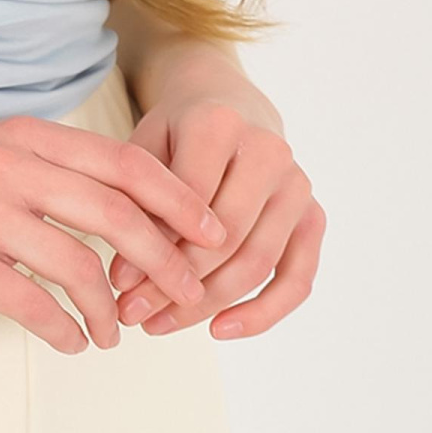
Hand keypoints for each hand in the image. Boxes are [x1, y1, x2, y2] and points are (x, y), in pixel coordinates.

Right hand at [0, 116, 228, 355]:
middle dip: (168, 260)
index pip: (124, 162)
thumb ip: (48, 173)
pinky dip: (67, 330)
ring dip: (114, 309)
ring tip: (118, 334)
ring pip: (82, 265)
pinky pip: (36, 304)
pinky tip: (74, 342)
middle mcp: (9, 164)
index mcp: (24, 135)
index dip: (178, 199)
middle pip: (118, 213)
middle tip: (189, 294)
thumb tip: (126, 213)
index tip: (211, 233)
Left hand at [106, 74, 324, 339]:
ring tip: (160, 325)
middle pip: (226, 237)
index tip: (118, 283)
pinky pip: (298, 277)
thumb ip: (137, 203)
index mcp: (220, 123)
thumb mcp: (145, 148)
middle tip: (134, 313)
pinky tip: (220, 329)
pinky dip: (263, 312)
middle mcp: (268, 151)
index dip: (153, 246)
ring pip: (257, 263)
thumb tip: (127, 279)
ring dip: (208, 304)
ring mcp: (297, 185)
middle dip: (177, 284)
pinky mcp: (313, 215)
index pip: (189, 200)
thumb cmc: (176, 132)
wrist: (227, 103)